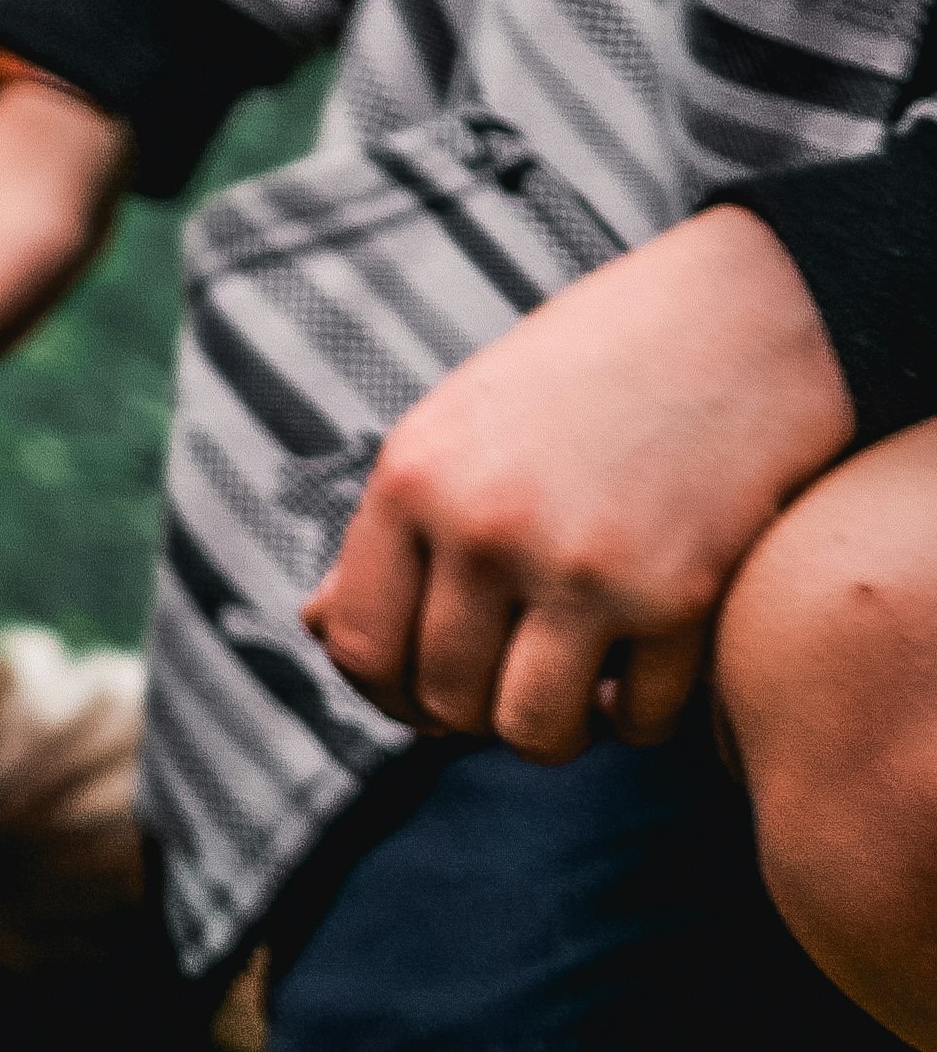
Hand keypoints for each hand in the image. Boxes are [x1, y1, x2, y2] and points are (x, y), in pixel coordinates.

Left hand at [304, 205, 852, 759]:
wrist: (734, 321)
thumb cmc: (582, 380)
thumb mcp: (457, 429)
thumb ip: (392, 532)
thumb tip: (317, 629)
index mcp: (410, 480)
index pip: (359, 644)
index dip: (386, 691)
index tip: (424, 689)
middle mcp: (483, 527)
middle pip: (443, 698)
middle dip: (472, 713)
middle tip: (511, 680)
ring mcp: (580, 565)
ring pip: (531, 730)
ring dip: (552, 730)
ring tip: (572, 692)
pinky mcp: (677, 595)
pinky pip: (635, 719)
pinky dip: (637, 716)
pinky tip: (641, 671)